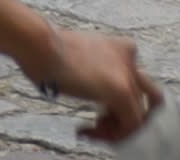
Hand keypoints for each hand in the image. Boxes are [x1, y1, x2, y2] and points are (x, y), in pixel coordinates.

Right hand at [27, 27, 155, 140]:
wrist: (40, 45)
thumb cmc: (45, 50)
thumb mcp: (78, 56)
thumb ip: (95, 70)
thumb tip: (91, 89)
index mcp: (121, 48)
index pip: (135, 84)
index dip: (117, 101)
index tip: (97, 109)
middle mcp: (130, 60)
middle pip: (139, 101)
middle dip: (119, 116)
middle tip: (98, 122)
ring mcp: (129, 76)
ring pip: (138, 116)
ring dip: (115, 129)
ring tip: (91, 130)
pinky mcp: (122, 92)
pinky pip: (131, 125)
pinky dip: (112, 135)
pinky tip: (87, 132)